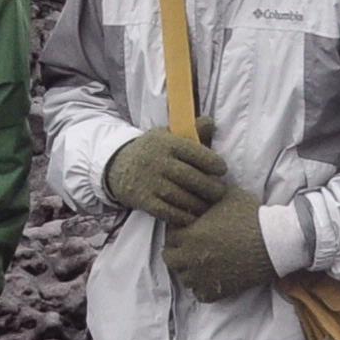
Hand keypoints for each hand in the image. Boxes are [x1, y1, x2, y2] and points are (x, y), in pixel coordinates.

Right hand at [105, 128, 230, 224]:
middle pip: (190, 177)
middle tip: (220, 192)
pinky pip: (167, 212)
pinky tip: (191, 217)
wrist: (117, 166)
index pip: (195, 152)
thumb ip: (191, 131)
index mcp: (165, 142)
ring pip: (180, 197)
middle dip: (210, 187)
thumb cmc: (152, 150)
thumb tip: (210, 122)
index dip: (213, 162)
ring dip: (199, 204)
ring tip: (208, 205)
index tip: (222, 170)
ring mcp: (148, 181)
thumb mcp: (167, 136)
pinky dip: (182, 217)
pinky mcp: (142, 200)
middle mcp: (156, 161)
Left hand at [163, 186, 281, 301]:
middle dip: (177, 251)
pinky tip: (212, 277)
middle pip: (170, 259)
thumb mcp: (227, 195)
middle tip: (191, 246)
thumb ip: (207, 192)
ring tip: (202, 261)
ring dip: (189, 270)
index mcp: (190, 235)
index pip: (169, 236)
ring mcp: (204, 276)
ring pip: (184, 278)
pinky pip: (200, 294)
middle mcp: (192, 258)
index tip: (188, 229)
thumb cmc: (252, 216)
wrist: (275, 241)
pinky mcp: (219, 290)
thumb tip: (198, 184)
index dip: (178, 231)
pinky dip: (202, 288)